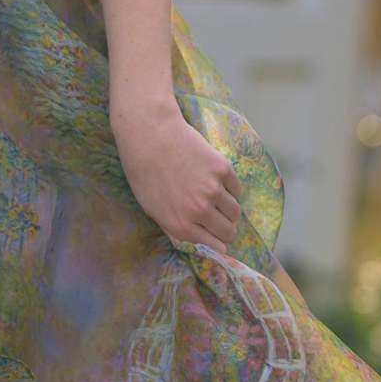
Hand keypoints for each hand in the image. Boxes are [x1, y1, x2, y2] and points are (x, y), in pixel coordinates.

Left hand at [111, 96, 241, 254]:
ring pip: (235, 211)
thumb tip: (191, 242)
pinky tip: (218, 181)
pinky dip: (231, 189)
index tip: (219, 239)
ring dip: (229, 210)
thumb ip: (173, 227)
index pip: (214, 246)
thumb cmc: (143, 172)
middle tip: (221, 220)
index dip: (218, 244)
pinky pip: (236, 189)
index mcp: (180, 225)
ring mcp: (214, 190)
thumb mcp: (151, 208)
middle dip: (226, 229)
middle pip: (228, 231)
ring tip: (219, 200)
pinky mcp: (223, 170)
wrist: (150, 135)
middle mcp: (200, 211)